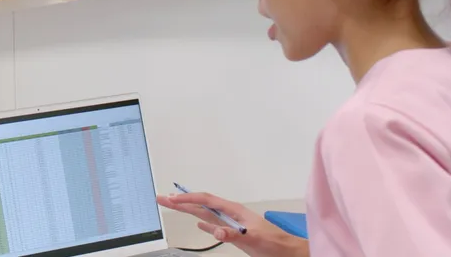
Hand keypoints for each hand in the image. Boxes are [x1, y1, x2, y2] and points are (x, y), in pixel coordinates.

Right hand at [157, 192, 308, 256]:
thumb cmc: (275, 243)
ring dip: (188, 210)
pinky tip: (198, 225)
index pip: (206, 200)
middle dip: (181, 201)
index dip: (188, 199)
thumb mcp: (253, 238)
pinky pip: (214, 226)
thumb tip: (215, 231)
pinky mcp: (234, 233)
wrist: (288, 252)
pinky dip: (204, 225)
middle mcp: (230, 214)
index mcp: (234, 210)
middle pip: (201, 204)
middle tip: (162, 198)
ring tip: (172, 206)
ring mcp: (232, 223)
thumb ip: (233, 234)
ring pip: (205, 214)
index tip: (172, 200)